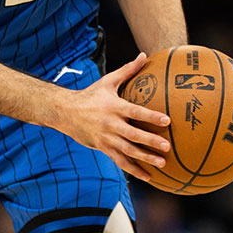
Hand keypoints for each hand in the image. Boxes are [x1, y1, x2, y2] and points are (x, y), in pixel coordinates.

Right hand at [55, 53, 171, 182]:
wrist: (64, 112)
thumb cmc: (90, 95)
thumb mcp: (107, 82)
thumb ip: (127, 71)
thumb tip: (144, 56)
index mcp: (113, 106)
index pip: (135, 111)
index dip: (150, 116)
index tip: (166, 120)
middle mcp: (110, 123)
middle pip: (133, 134)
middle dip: (150, 141)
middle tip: (167, 146)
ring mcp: (106, 137)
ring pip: (128, 150)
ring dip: (145, 158)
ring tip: (162, 163)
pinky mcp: (102, 147)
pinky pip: (119, 160)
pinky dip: (133, 169)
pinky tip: (147, 176)